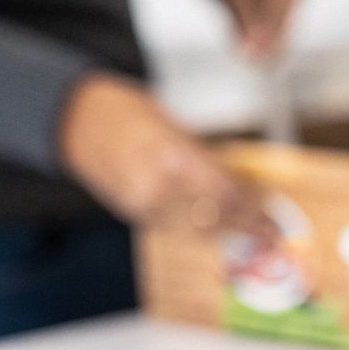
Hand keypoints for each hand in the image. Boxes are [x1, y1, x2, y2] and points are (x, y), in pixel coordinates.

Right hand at [59, 73, 272, 236]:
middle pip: (215, 217)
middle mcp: (157, 187)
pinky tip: (219, 230)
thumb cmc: (127, 113)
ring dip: (228, 233)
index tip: (272, 213)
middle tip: (271, 232)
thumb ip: (208, 159)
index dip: (253, 208)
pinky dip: (201, 230)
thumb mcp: (177, 128)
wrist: (76, 120)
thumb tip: (243, 182)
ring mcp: (142, 205)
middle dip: (247, 226)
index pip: (227, 194)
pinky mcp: (133, 214)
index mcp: (173, 157)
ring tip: (253, 235)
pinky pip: (176, 229)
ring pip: (197, 230)